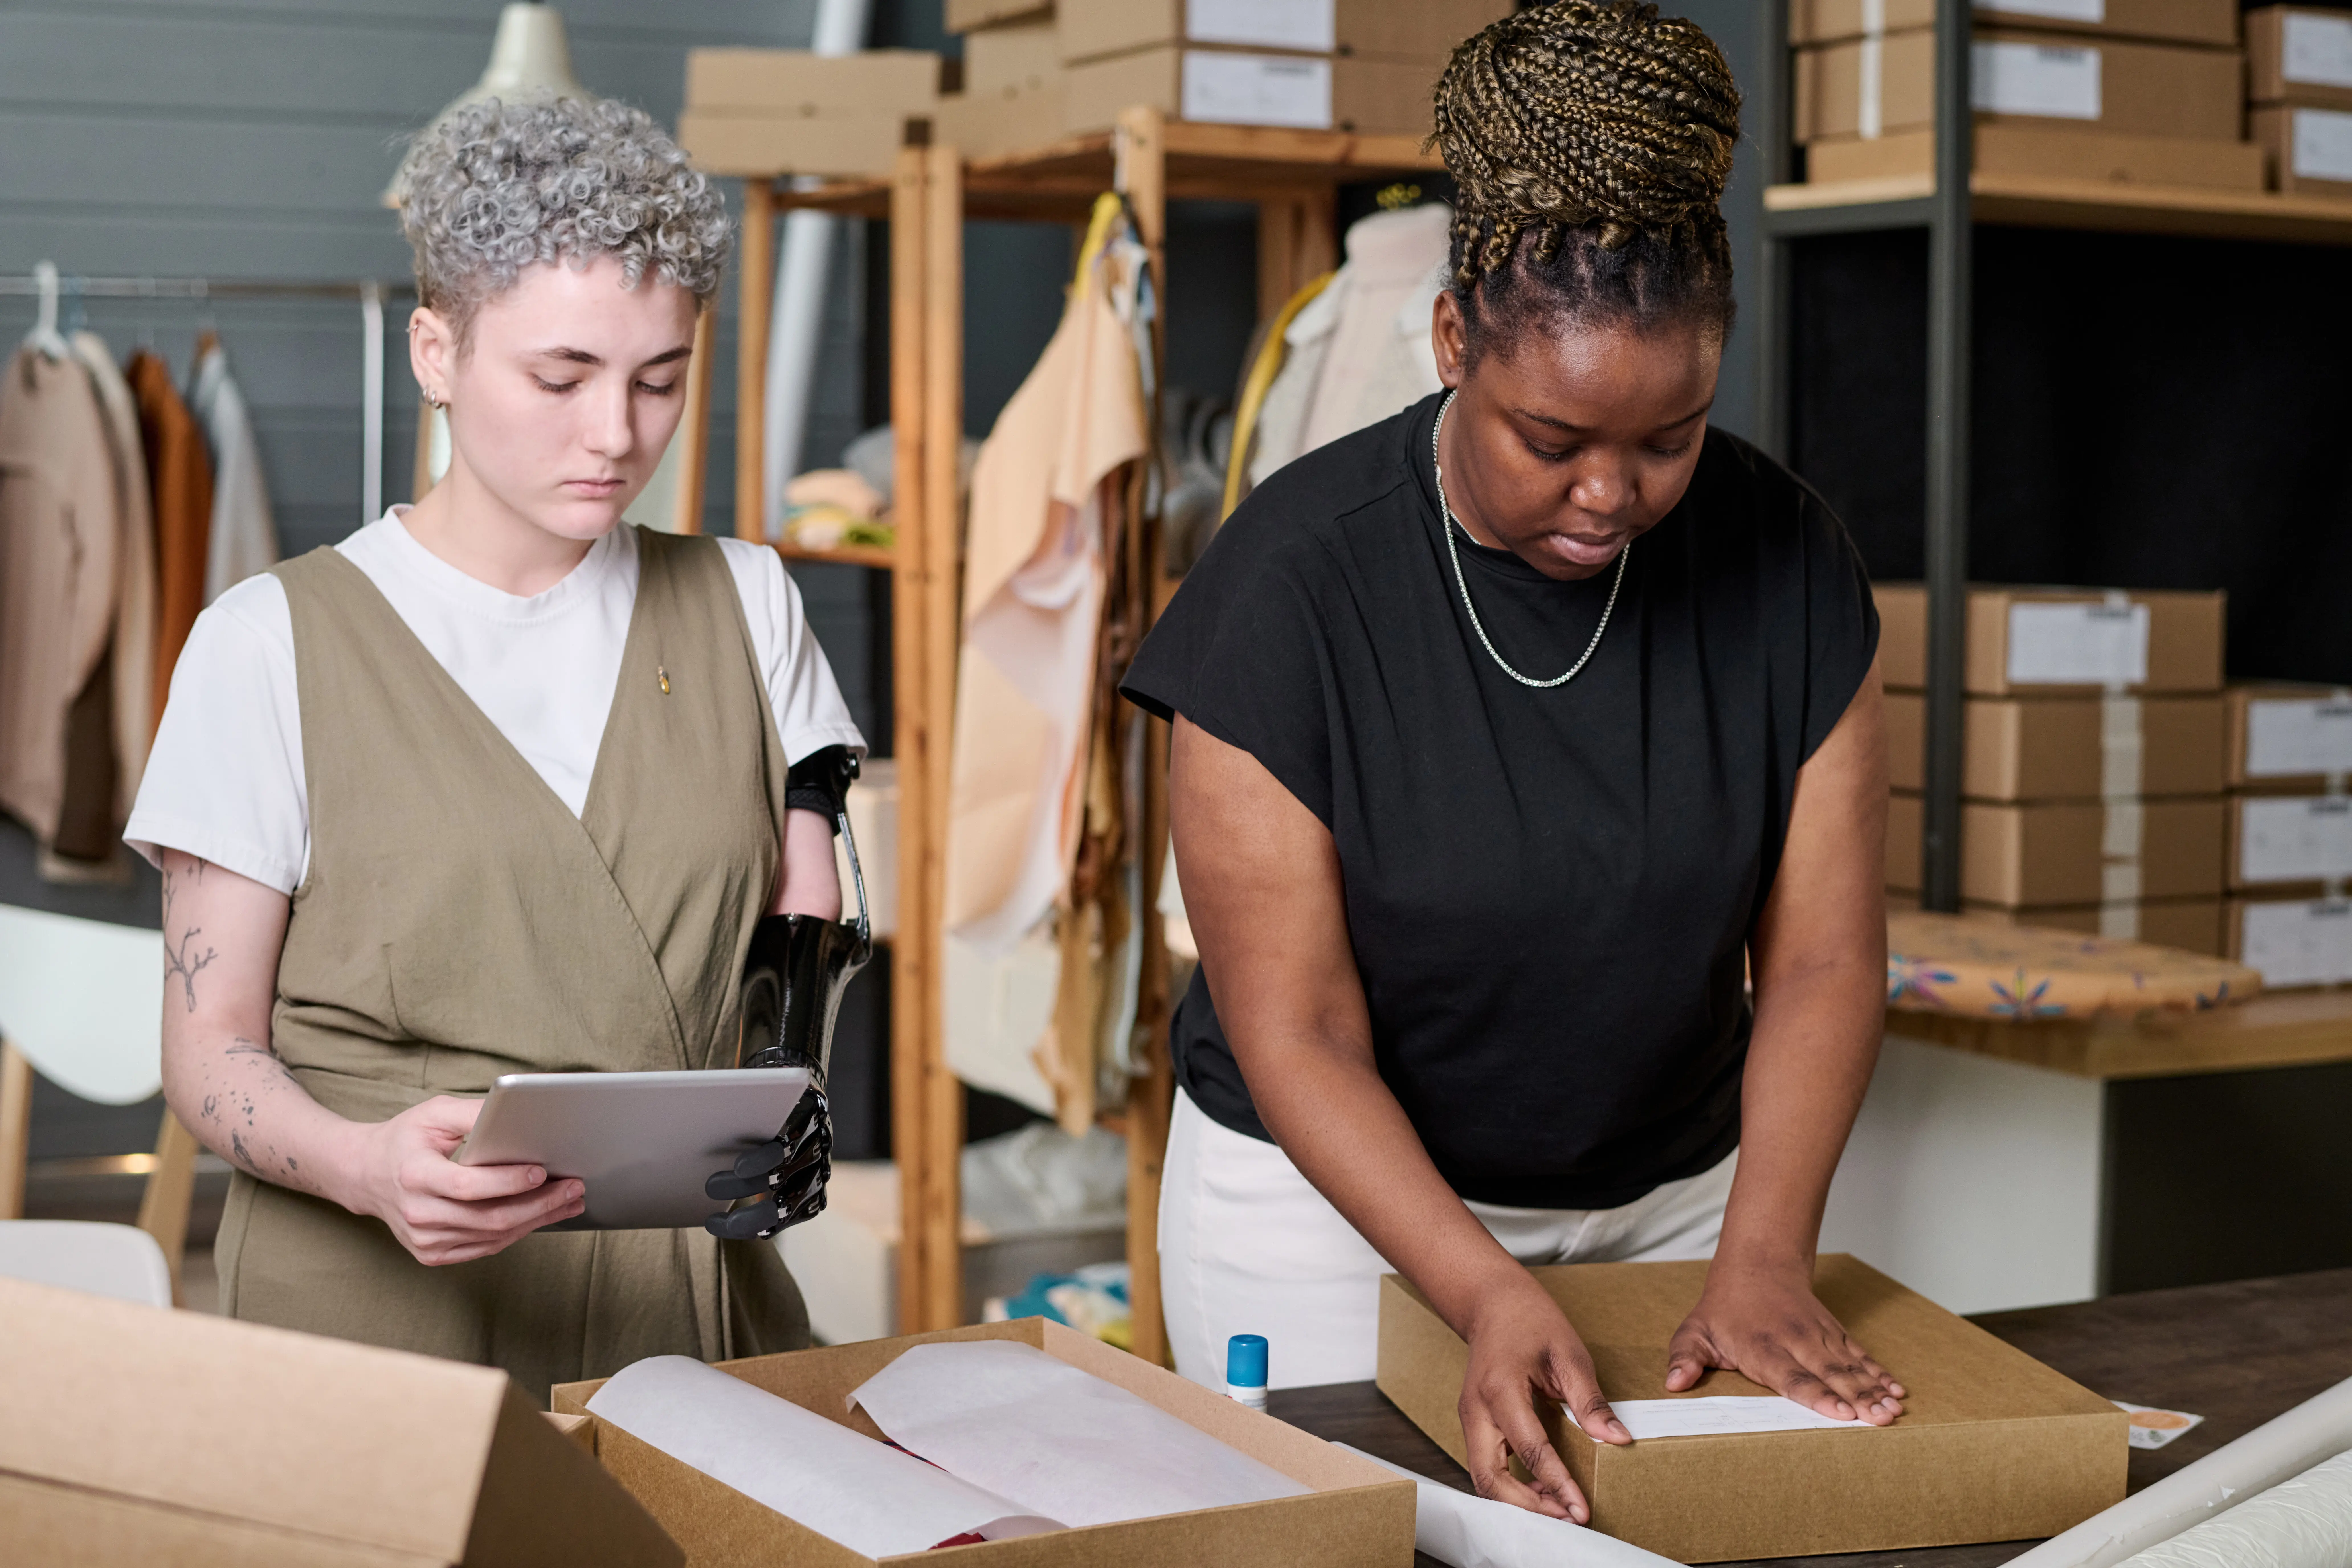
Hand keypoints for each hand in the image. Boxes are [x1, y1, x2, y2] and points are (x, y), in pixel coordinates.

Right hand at [334, 1095, 584, 1265]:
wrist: (365, 1175)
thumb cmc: (404, 1139)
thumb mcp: (433, 1114)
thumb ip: (474, 1112)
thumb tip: (518, 1110)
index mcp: (414, 1176)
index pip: (469, 1186)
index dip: (508, 1182)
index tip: (543, 1171)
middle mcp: (417, 1213)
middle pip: (489, 1217)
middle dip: (539, 1204)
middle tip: (575, 1188)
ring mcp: (424, 1240)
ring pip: (492, 1237)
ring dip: (537, 1221)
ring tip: (570, 1202)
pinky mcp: (431, 1254)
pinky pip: (484, 1248)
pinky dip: (516, 1233)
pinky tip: (541, 1217)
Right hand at [1456, 1269, 1631, 1522]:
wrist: (1493, 1302)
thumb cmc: (1530, 1320)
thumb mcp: (1568, 1353)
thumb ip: (1589, 1400)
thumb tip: (1616, 1439)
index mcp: (1500, 1389)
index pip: (1530, 1450)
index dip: (1558, 1484)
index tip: (1582, 1509)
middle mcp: (1475, 1409)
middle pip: (1489, 1477)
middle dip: (1528, 1506)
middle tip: (1568, 1516)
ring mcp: (1469, 1417)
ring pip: (1483, 1477)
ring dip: (1517, 1500)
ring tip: (1558, 1506)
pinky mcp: (1474, 1422)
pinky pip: (1485, 1464)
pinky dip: (1510, 1484)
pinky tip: (1541, 1486)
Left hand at [1665, 1259, 1906, 1423]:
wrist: (1757, 1264)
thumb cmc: (1724, 1308)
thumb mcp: (1695, 1330)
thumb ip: (1684, 1357)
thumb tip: (1673, 1382)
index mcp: (1761, 1347)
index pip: (1791, 1376)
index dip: (1816, 1395)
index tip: (1840, 1413)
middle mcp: (1794, 1342)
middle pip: (1829, 1373)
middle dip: (1856, 1398)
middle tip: (1880, 1419)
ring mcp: (1818, 1336)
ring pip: (1850, 1365)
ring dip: (1874, 1388)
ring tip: (1895, 1409)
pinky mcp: (1834, 1332)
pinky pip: (1859, 1354)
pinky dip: (1879, 1371)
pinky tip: (1897, 1389)